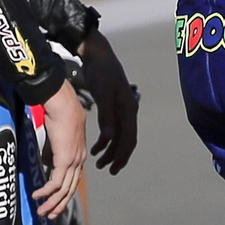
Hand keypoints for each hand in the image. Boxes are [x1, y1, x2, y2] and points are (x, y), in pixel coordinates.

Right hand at [33, 81, 86, 219]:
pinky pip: (55, 182)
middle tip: (48, 215)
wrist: (63, 103)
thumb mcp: (57, 137)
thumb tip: (45, 162)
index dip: (64, 193)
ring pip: (64, 189)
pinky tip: (37, 196)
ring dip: (51, 202)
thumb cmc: (59, 113)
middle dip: (59, 204)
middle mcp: (79, 160)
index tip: (55, 202)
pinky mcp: (64, 160)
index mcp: (79, 154)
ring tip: (41, 211)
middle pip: (70, 189)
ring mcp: (73, 161)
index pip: (73, 179)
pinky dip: (46, 192)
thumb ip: (53, 151)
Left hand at [79, 30, 138, 173]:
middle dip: (117, 156)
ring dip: (110, 150)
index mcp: (128, 109)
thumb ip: (106, 116)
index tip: (113, 169)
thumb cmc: (102, 72)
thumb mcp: (103, 93)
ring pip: (119, 136)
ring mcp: (121, 109)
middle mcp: (128, 111)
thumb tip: (109, 138)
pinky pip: (113, 129)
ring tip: (98, 162)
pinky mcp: (112, 107)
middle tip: (106, 169)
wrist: (98, 55)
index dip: (122, 155)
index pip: (129, 138)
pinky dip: (106, 140)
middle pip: (126, 140)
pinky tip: (96, 146)